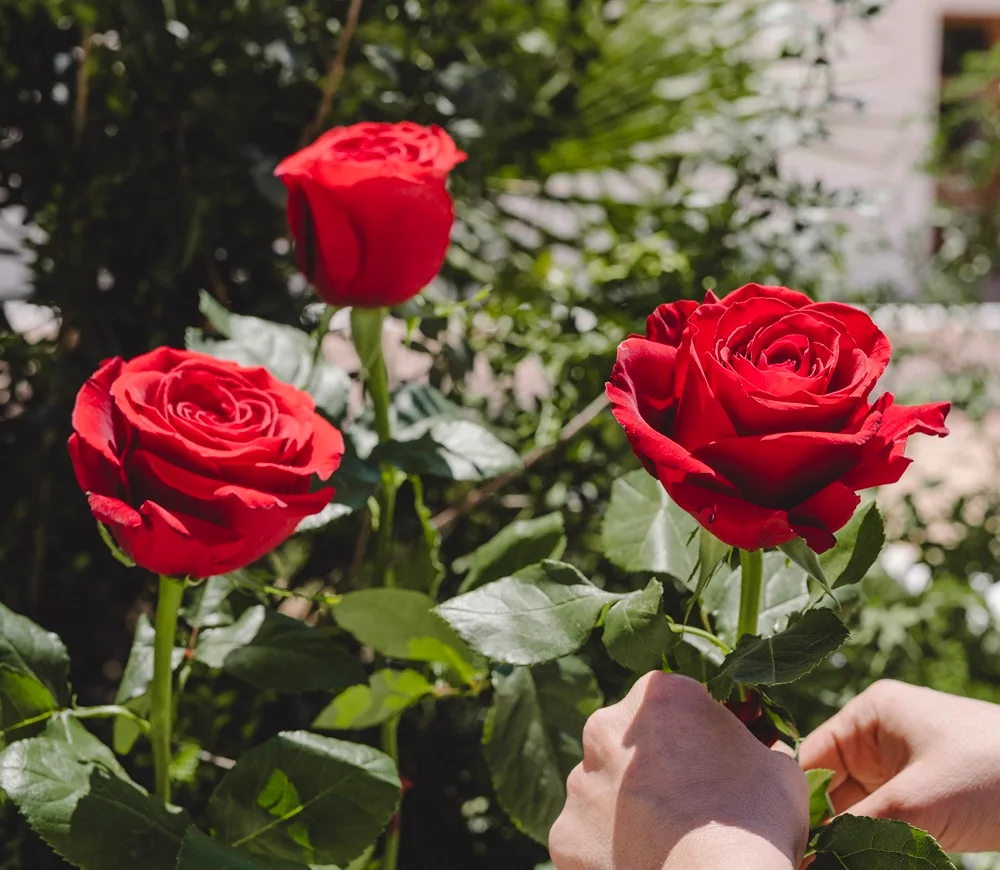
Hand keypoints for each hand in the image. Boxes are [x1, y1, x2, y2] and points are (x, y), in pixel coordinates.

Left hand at [549, 672, 809, 869]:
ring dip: (624, 812)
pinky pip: (585, 838)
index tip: (706, 763)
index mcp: (658, 696)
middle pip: (625, 744)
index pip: (669, 704)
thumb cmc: (755, 822)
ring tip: (664, 845)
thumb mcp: (777, 768)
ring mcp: (579, 782)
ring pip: (600, 791)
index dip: (690, 734)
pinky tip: (640, 865)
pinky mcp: (564, 833)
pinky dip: (606, 851)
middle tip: (684, 807)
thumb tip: (758, 754)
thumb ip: (753, 746)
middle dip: (649, 770)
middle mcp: (604, 727)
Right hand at [799, 679, 999, 851]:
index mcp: (870, 715)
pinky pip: (884, 823)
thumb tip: (809, 857)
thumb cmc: (993, 773)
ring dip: (849, 841)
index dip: (795, 800)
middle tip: (810, 861)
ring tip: (836, 863)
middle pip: (829, 787)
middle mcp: (879, 737)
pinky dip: (875, 846)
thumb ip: (858, 829)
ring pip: (856, 810)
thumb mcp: (916, 803)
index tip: (785, 842)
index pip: (810, 757)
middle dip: (822, 828)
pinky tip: (863, 862)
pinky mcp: (925, 798)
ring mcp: (903, 768)